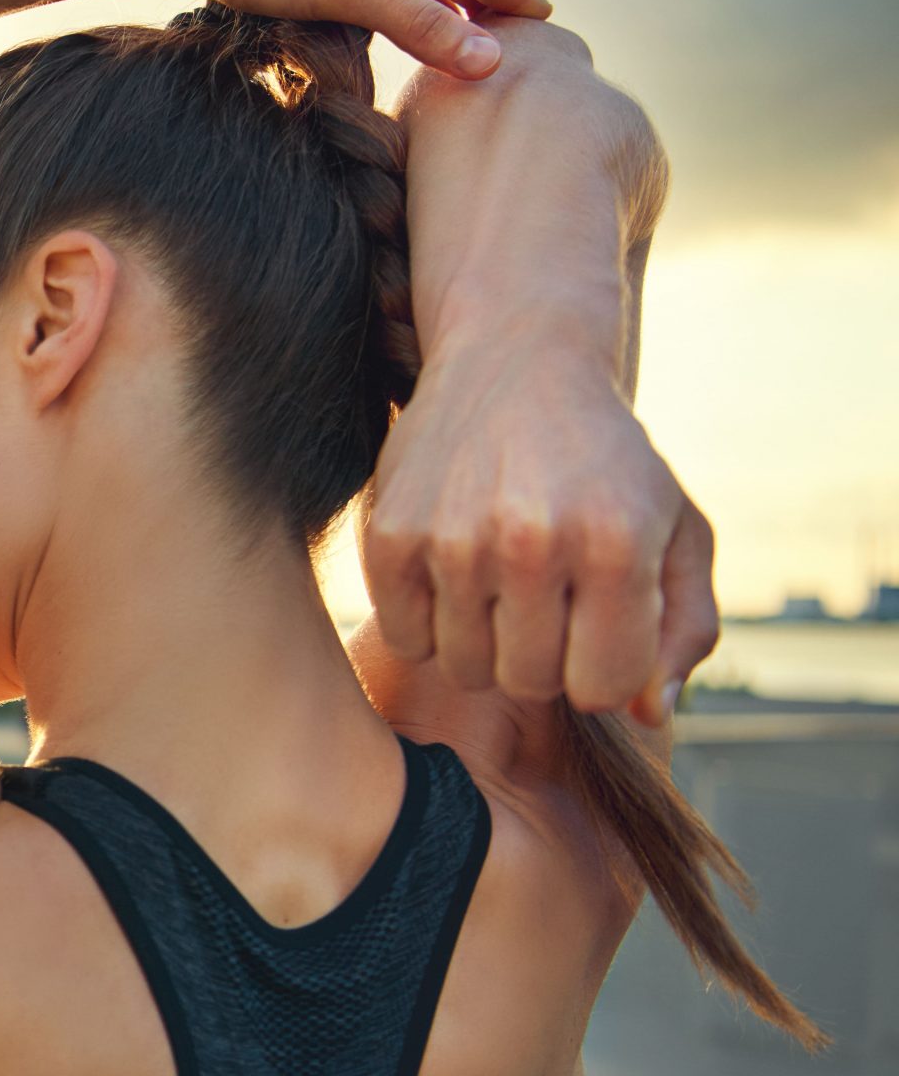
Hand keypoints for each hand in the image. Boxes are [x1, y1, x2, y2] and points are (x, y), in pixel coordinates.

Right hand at [359, 343, 718, 728]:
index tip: (598, 621)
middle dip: (545, 656)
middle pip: (531, 683)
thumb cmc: (608, 462)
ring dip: (486, 643)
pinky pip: (406, 640)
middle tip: (547, 600)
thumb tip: (646, 715)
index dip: (602, 666)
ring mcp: (453, 539)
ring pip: (467, 669)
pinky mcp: (390, 535)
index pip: (602, 688)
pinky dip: (429, 623)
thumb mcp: (676, 531)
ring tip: (499, 586)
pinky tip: (453, 574)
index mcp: (617, 543)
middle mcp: (533, 541)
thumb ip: (684, 629)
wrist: (518, 360)